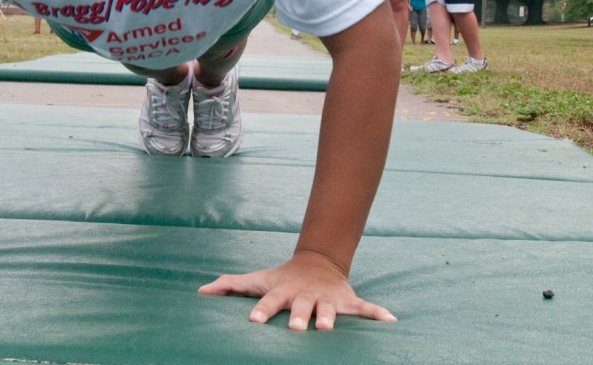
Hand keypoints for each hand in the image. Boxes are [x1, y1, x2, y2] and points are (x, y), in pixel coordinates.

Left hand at [198, 249, 396, 330]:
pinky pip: (365, 309)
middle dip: (299, 317)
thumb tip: (200, 291)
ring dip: (330, 318)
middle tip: (296, 328)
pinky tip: (391, 322)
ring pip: (329, 310)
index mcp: (283, 293)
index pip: (269, 302)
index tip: (253, 320)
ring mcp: (326, 299)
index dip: (262, 310)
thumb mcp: (257, 281)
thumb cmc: (281, 279)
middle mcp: (305, 296)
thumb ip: (231, 285)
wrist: (317, 263)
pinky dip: (378, 314)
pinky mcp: (346, 302)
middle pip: (301, 307)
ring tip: (329, 329)